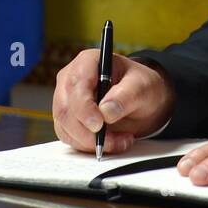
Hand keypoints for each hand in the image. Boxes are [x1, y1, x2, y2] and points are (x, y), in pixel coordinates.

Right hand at [53, 50, 175, 153]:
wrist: (140, 100)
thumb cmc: (140, 86)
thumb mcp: (143, 86)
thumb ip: (126, 96)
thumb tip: (105, 112)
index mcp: (88, 62)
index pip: (76, 84)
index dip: (84, 107)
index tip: (99, 125)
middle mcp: (71, 79)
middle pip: (66, 109)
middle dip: (88, 132)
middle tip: (114, 141)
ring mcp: (66, 99)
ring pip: (65, 127)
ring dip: (91, 142)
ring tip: (120, 141)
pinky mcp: (67, 118)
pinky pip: (69, 137)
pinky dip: (88, 146)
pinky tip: (110, 142)